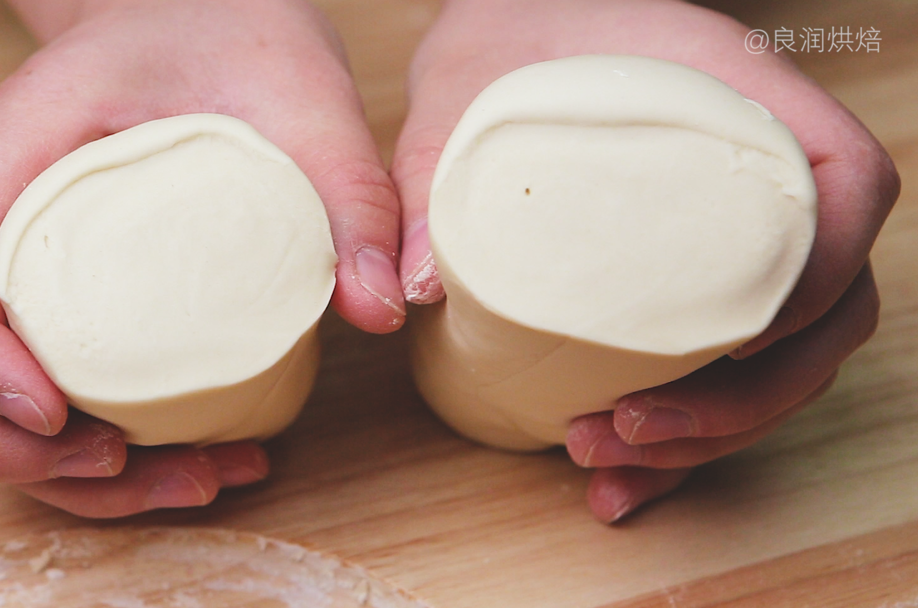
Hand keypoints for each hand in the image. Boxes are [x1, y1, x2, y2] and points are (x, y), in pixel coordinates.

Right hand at [0, 0, 403, 517]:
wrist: (213, 16)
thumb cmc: (237, 37)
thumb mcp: (304, 98)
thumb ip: (348, 194)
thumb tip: (381, 308)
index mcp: (21, 146)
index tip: (53, 413)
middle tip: (118, 463)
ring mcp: (11, 254)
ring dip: (42, 467)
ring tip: (175, 481)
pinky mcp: (51, 289)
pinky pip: (23, 381)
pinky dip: (79, 449)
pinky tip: (186, 458)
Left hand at [392, 0, 897, 521]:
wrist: (508, 24)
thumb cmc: (507, 39)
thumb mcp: (464, 89)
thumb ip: (435, 176)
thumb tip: (420, 291)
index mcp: (740, 102)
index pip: (847, 185)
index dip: (821, 274)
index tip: (741, 339)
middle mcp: (760, 175)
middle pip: (829, 307)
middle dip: (745, 398)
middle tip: (631, 428)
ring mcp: (738, 232)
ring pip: (786, 356)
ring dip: (712, 433)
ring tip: (601, 461)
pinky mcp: (697, 276)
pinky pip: (725, 364)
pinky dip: (685, 436)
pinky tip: (615, 477)